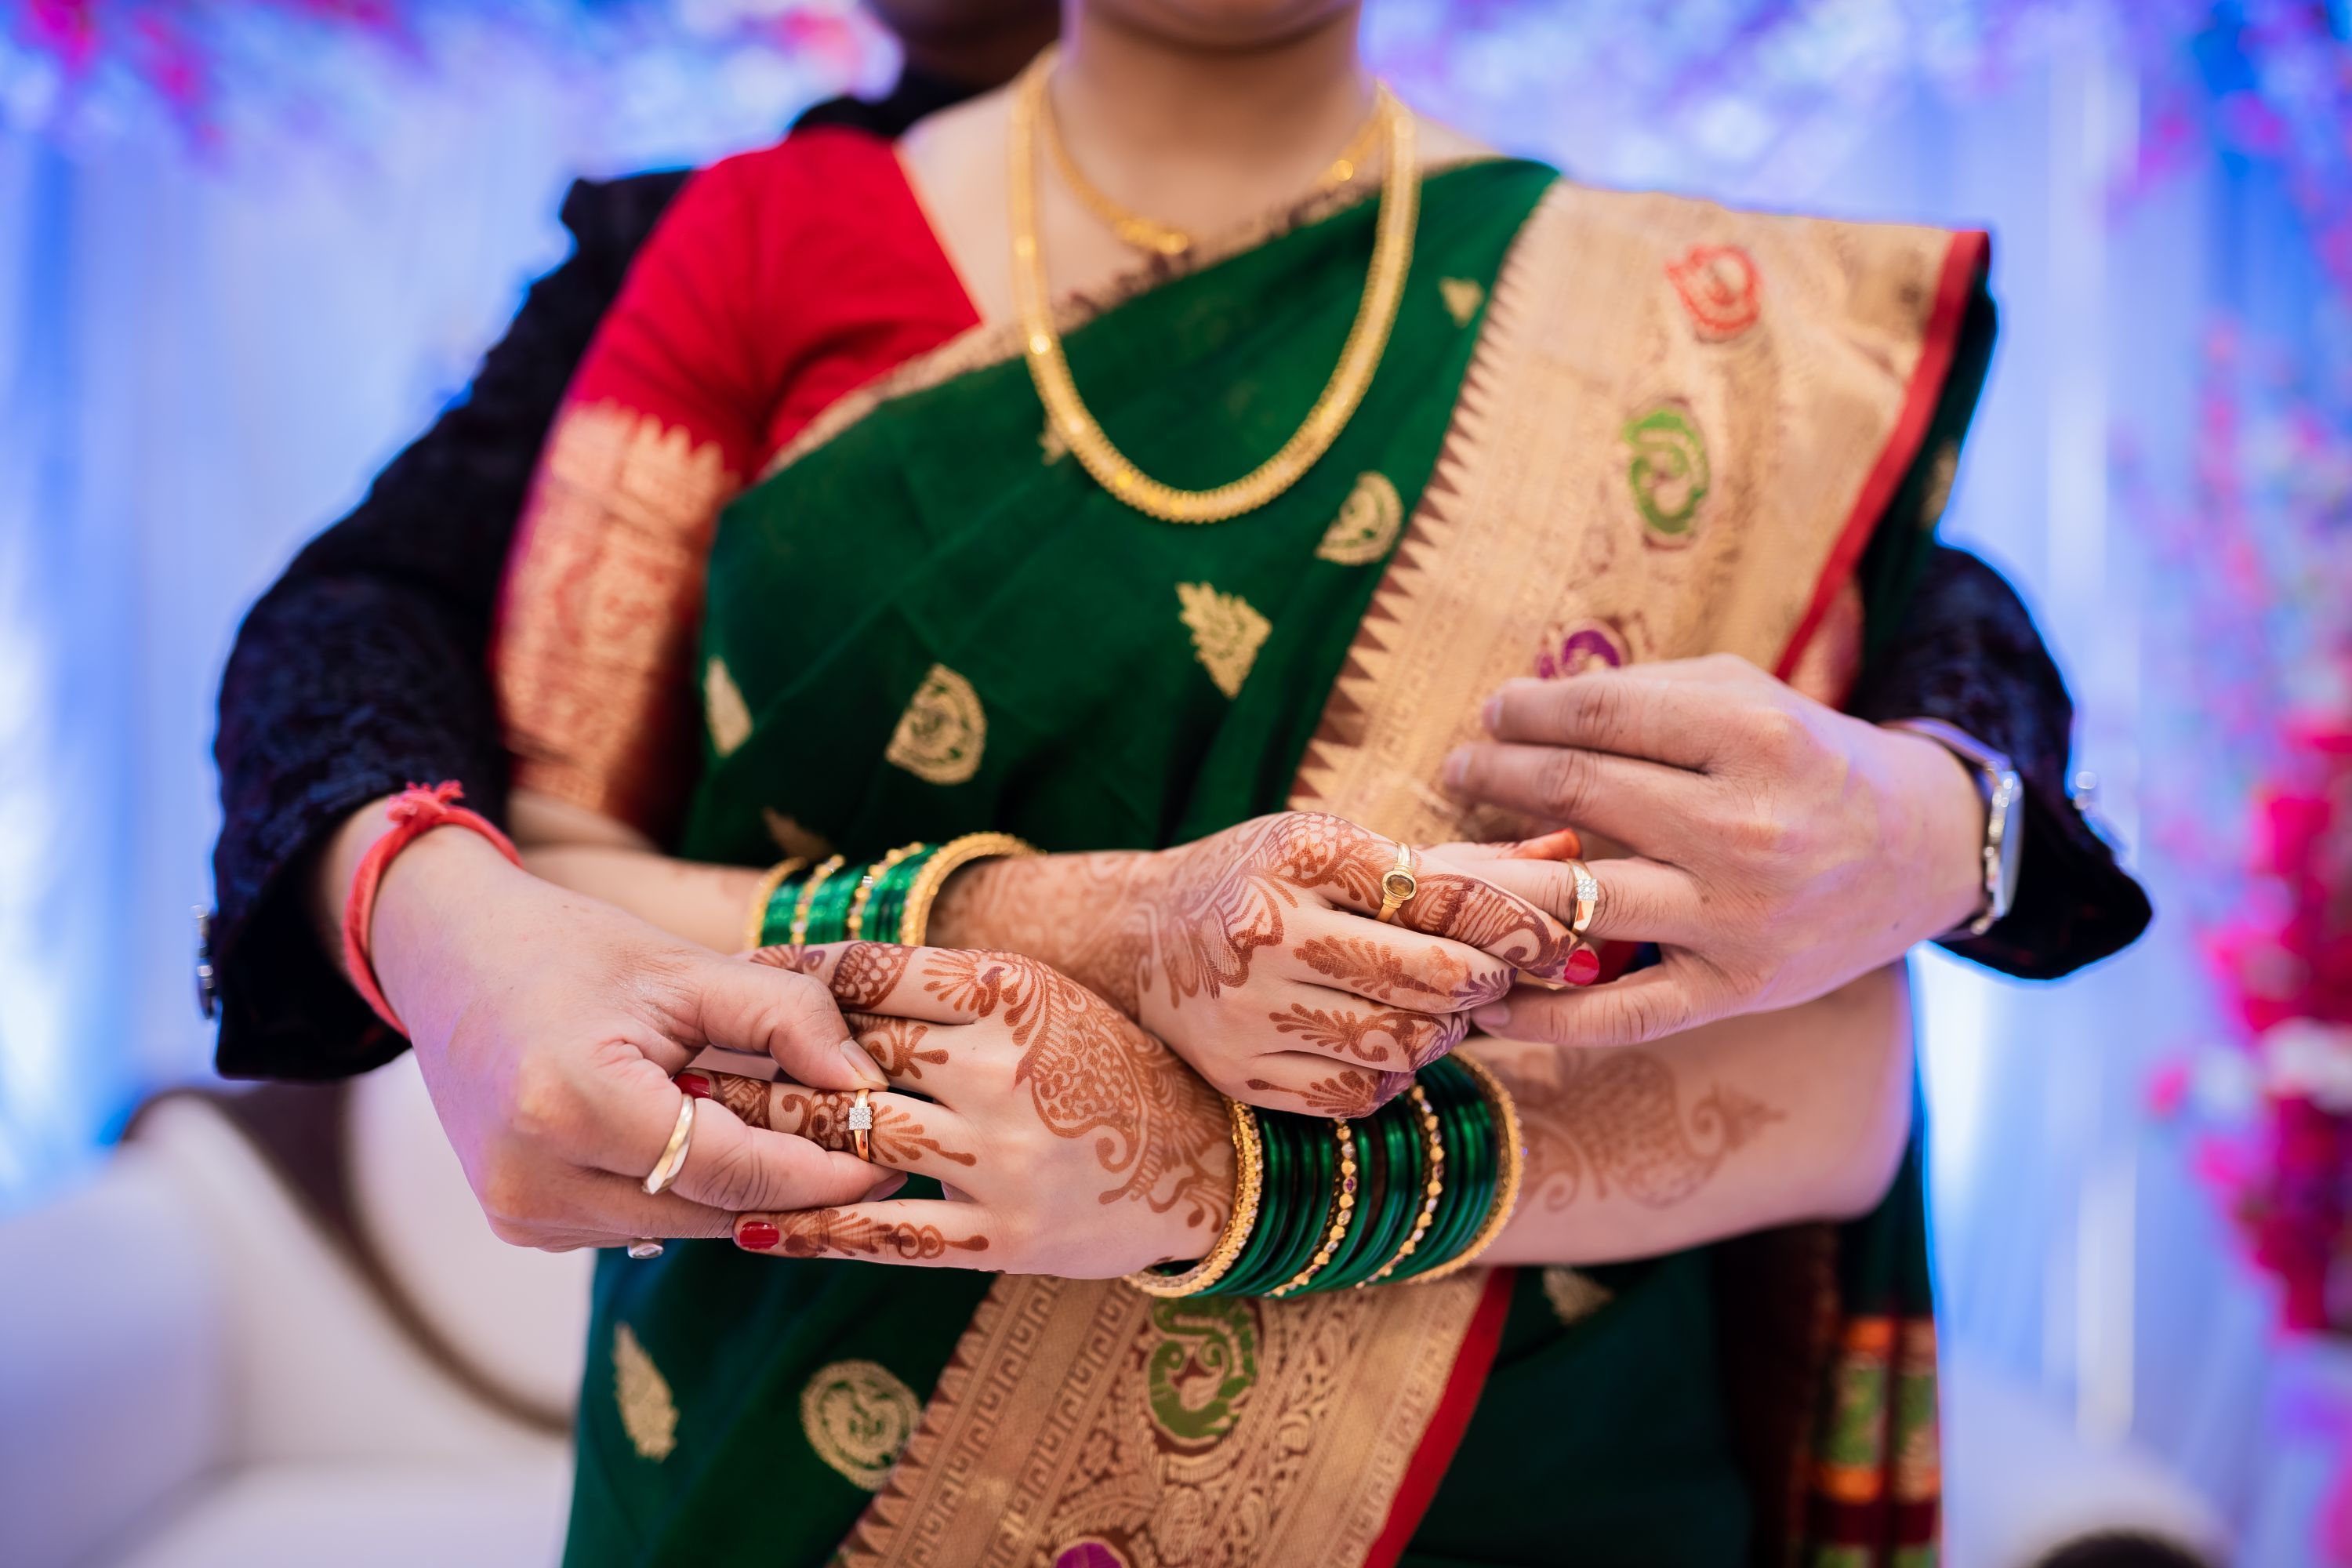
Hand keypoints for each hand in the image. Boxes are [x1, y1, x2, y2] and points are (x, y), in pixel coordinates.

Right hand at [366, 828, 893, 1250]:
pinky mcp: (523, 1226)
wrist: (446, 956)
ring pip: (683, 1223)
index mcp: (571, 1106)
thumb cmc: (566, 949)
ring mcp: (523, 1214)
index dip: (827, 1170)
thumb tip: (867, 1086)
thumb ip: (787, 1019)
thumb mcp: (685, 966)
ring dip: (742, 1185)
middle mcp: (536, 1182)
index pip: (736, 1170)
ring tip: (787, 1122)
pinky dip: (686, 1185)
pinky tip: (701, 1129)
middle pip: (716, 1210)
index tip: (895, 1154)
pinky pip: (641, 1220)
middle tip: (871, 1146)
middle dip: (798, 1181)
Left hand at [713, 943, 1232, 1276]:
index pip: (873, 973)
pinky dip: (813, 1230)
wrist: (1201, 1165)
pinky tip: (754, 1224)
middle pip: (849, 1058)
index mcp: (1012, 995)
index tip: (737, 982)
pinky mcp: (1005, 1236)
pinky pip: (888, 1234)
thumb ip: (944, 986)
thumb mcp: (1038, 998)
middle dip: (759, 1060)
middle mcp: (1003, 1071)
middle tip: (682, 1061)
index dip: (792, 976)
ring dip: (769, 1138)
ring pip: (854, 1142)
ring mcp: (1003, 1159)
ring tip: (697, 1132)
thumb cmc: (1102, 1065)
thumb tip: (820, 971)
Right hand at [931, 812, 1574, 1116]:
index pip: (1446, 895)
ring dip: (1444, 1032)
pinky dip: (1394, 1074)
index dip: (1523, 923)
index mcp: (1301, 854)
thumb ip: (1459, 862)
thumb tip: (1573, 856)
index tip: (1562, 938)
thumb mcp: (1343, 847)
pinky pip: (1362, 1092)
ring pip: (1407, 1044)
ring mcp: (1249, 1011)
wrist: (1138, 941)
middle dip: (1486, 981)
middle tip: (1492, 976)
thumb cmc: (1266, 880)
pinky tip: (1380, 1042)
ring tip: (1430, 1007)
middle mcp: (1269, 931)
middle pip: (1436, 977)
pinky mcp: (1242, 1075)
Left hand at [1442, 655, 1985, 1046]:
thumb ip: (1644, 693)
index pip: (1601, 716)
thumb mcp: (1748, 697)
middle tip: (1460, 768)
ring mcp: (1738, 917)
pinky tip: (1488, 998)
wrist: (1923, 852)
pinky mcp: (1735, 989)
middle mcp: (1745, 828)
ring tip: (1446, 866)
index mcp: (1754, 737)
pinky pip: (1620, 1013)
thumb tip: (1523, 711)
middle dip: (1496, 775)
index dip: (1526, 711)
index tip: (1492, 714)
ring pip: (1578, 898)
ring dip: (1490, 880)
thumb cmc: (1813, 763)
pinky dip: (1544, 1015)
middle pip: (1578, 793)